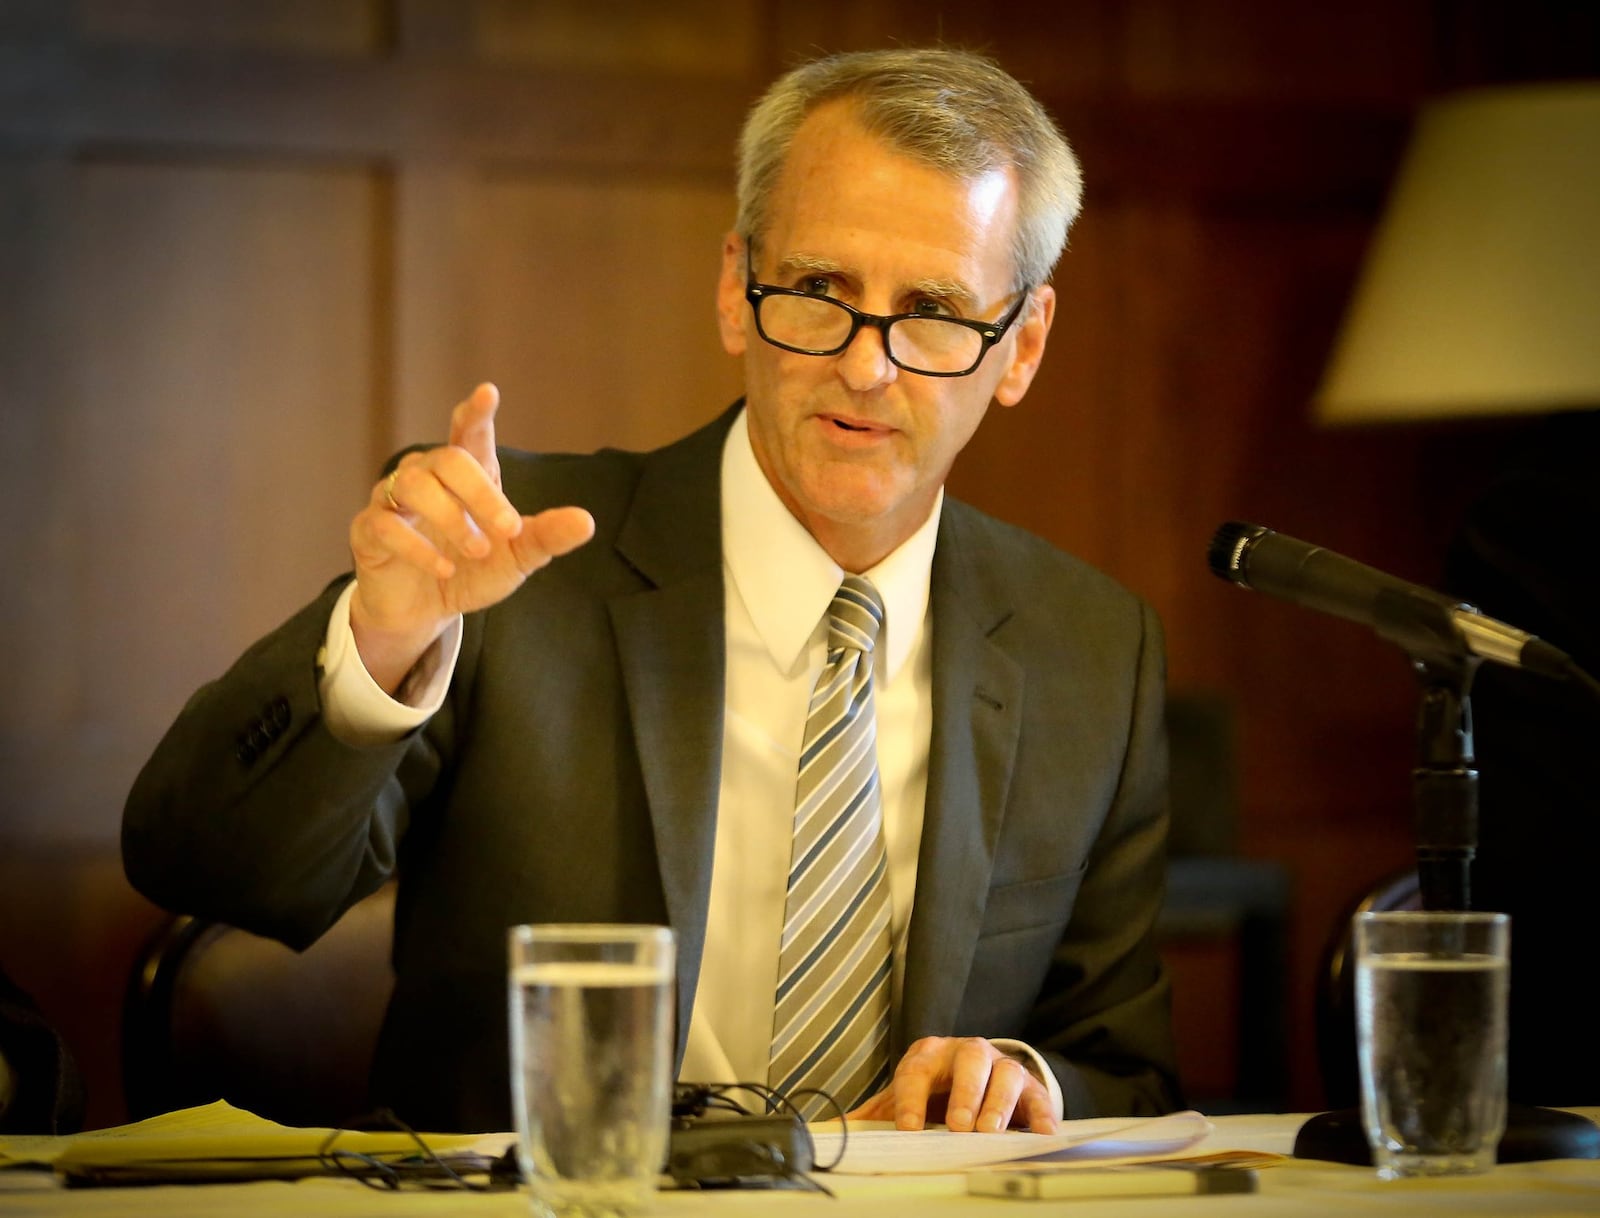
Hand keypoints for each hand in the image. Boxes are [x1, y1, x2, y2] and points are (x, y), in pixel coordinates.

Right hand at [348, 382, 594, 691]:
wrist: (425, 611)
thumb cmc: (471, 571)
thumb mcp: (516, 558)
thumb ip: (547, 537)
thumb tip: (586, 521)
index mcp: (465, 476)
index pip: (468, 435)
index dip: (475, 414)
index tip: (487, 393)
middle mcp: (427, 478)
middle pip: (448, 459)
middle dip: (481, 492)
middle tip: (508, 529)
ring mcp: (393, 501)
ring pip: (412, 483)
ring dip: (450, 517)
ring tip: (476, 552)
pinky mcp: (369, 531)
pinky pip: (385, 526)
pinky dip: (418, 549)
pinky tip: (443, 570)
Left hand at [847, 1036, 1058, 1133]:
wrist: (976, 1079)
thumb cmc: (935, 1091)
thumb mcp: (905, 1097)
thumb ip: (876, 1113)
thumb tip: (832, 1127)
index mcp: (929, 1055)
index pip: (917, 1070)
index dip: (911, 1098)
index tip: (908, 1128)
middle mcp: (967, 1053)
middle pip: (968, 1059)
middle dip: (964, 1091)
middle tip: (959, 1125)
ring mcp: (1000, 1067)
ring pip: (1004, 1073)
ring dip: (998, 1102)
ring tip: (990, 1131)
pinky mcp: (1030, 1087)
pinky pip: (1038, 1095)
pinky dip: (1041, 1114)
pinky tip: (1041, 1134)